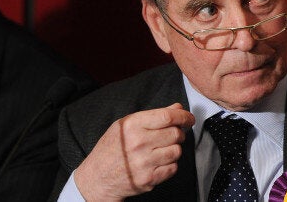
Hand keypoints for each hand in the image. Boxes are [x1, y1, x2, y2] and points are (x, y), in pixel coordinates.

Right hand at [74, 103, 194, 200]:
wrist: (98, 176)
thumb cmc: (111, 149)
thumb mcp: (125, 125)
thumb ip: (152, 116)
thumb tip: (176, 107)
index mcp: (132, 125)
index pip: (167, 117)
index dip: (183, 116)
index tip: (188, 118)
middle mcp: (138, 143)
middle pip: (175, 134)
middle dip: (179, 133)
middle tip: (173, 135)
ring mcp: (144, 162)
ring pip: (177, 151)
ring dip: (174, 149)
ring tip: (162, 149)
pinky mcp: (149, 179)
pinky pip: (173, 168)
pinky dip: (170, 164)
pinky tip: (158, 161)